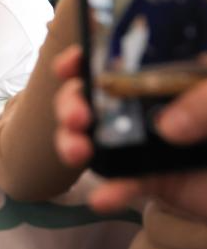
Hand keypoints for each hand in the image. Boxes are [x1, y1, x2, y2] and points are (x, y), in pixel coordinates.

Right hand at [52, 45, 206, 217]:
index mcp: (175, 68)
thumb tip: (166, 127)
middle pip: (97, 92)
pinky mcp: (157, 178)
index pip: (125, 50)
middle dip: (72, 100)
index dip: (91, 51)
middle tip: (76, 115)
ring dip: (73, 139)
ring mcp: (152, 139)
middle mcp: (156, 99)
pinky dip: (110, 191)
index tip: (73, 61)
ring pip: (97, 134)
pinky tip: (101, 198)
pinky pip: (125, 183)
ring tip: (76, 149)